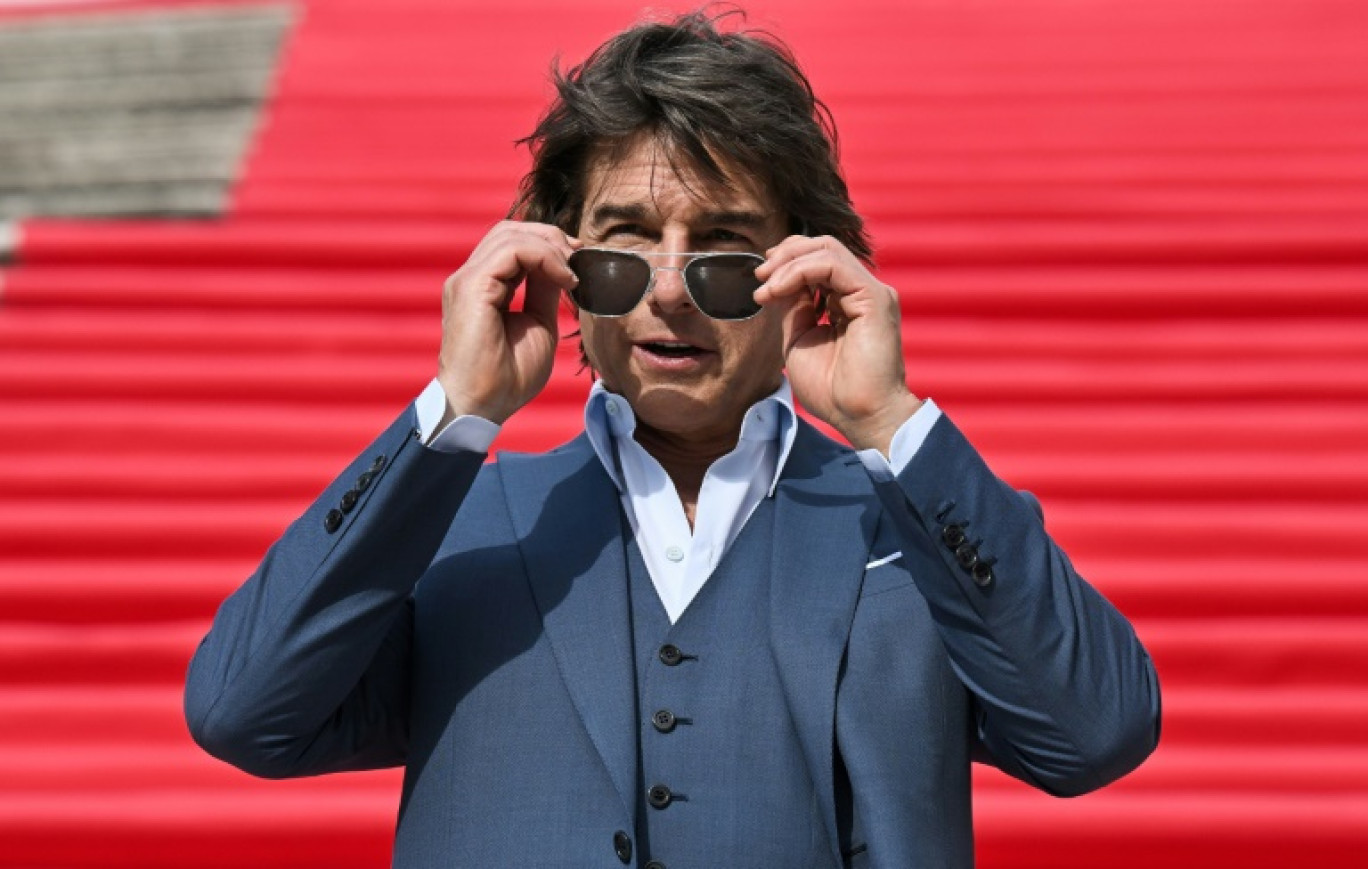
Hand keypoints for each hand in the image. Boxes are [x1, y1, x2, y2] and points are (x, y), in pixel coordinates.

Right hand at [436, 221, 578, 424]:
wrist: (483, 406)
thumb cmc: (508, 378)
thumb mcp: (539, 324)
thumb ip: (544, 292)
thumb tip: (561, 266)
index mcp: (483, 287)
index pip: (512, 244)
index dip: (548, 244)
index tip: (578, 261)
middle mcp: (470, 278)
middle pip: (510, 230)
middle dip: (550, 237)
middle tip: (578, 258)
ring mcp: (467, 280)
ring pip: (510, 234)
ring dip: (550, 246)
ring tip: (571, 273)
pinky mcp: (471, 287)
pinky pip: (511, 250)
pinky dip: (543, 256)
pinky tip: (563, 278)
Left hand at [753, 235, 922, 454]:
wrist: (858, 415)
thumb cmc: (832, 389)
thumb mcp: (799, 339)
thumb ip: (793, 308)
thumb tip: (777, 282)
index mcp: (847, 301)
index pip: (818, 261)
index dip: (786, 262)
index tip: (760, 281)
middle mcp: (861, 291)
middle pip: (823, 246)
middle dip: (785, 254)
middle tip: (759, 275)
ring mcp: (871, 292)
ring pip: (827, 250)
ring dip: (788, 263)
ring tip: (766, 285)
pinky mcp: (874, 298)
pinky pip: (833, 265)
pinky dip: (799, 271)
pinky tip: (779, 289)